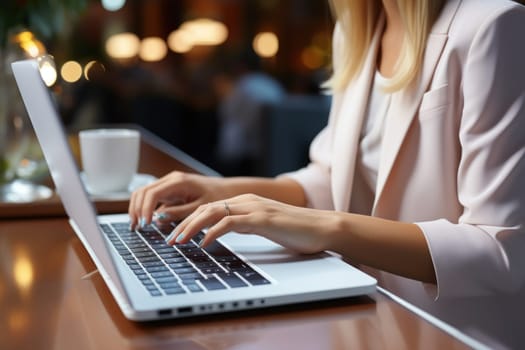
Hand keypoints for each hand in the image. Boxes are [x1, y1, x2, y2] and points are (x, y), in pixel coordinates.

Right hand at [128, 171, 227, 228]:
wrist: (227, 190)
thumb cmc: (217, 197)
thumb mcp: (200, 208)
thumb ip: (179, 213)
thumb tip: (158, 219)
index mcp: (178, 182)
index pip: (152, 193)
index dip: (145, 209)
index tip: (145, 224)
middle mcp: (170, 180)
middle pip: (142, 191)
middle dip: (136, 209)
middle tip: (135, 228)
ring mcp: (168, 184)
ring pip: (144, 193)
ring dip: (137, 208)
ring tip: (137, 226)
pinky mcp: (169, 191)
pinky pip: (152, 198)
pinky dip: (145, 209)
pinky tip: (146, 222)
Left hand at [166, 193, 334, 253]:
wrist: (322, 227)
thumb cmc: (296, 231)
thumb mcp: (265, 227)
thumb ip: (246, 226)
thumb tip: (224, 235)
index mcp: (246, 202)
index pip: (210, 208)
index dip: (190, 220)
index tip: (176, 234)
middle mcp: (247, 201)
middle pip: (206, 208)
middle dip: (183, 224)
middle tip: (169, 240)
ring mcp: (254, 208)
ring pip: (213, 212)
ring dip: (192, 227)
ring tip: (178, 242)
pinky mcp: (262, 219)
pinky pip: (230, 223)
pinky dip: (213, 232)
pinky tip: (204, 244)